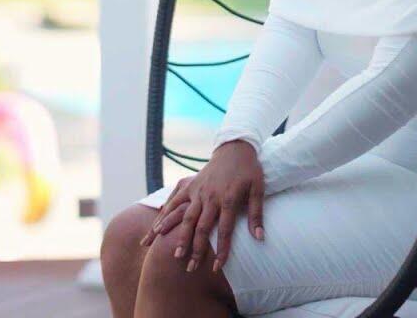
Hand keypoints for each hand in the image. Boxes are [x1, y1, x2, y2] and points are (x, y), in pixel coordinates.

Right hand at [140, 140, 265, 272]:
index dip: (222, 250)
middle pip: (202, 227)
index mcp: (228, 199)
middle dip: (196, 249)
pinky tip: (157, 229)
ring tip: (174, 254)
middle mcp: (210, 197)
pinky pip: (174, 202)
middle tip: (190, 268)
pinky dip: (165, 215)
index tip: (217, 267)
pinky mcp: (189, 185)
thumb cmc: (249, 170)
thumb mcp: (259, 189)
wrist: (235, 147)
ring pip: (185, 217)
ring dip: (179, 236)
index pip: (224, 230)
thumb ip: (257, 214)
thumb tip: (259, 238)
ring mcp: (197, 191)